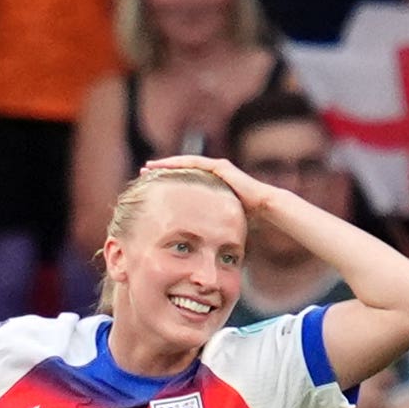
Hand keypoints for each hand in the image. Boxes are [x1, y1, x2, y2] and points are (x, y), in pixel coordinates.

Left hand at [141, 154, 277, 217]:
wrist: (265, 209)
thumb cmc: (247, 219)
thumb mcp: (219, 222)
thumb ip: (206, 226)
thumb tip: (193, 244)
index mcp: (210, 188)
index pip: (184, 184)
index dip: (167, 184)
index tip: (149, 188)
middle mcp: (211, 175)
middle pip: (181, 171)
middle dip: (162, 172)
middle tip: (143, 173)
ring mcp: (216, 169)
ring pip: (185, 164)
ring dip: (166, 165)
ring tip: (148, 167)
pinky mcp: (220, 167)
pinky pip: (194, 162)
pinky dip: (178, 163)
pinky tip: (163, 165)